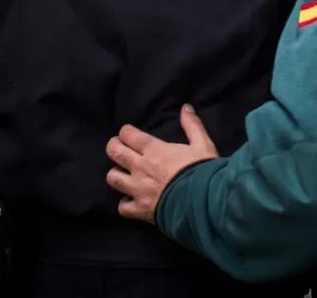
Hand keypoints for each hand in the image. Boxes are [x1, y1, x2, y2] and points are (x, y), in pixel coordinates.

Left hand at [106, 104, 218, 222]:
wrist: (203, 203)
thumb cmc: (202, 171)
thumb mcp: (203, 145)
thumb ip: (192, 126)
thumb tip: (186, 107)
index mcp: (154, 150)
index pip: (129, 135)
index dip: (125, 132)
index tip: (128, 133)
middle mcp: (140, 168)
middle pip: (115, 152)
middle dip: (113, 146)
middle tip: (117, 147)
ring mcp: (137, 190)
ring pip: (113, 178)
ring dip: (116, 174)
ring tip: (122, 173)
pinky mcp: (139, 209)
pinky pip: (122, 206)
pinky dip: (125, 203)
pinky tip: (131, 200)